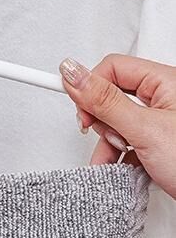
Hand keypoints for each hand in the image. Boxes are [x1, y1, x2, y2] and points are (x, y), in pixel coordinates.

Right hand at [60, 55, 175, 198]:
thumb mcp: (145, 131)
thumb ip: (105, 101)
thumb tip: (72, 72)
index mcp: (165, 82)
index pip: (112, 68)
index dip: (90, 87)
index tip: (74, 107)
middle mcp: (164, 99)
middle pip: (111, 96)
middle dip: (103, 123)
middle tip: (111, 138)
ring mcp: (162, 123)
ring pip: (117, 124)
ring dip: (109, 145)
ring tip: (120, 160)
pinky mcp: (160, 145)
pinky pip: (128, 143)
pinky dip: (120, 158)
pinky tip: (124, 170)